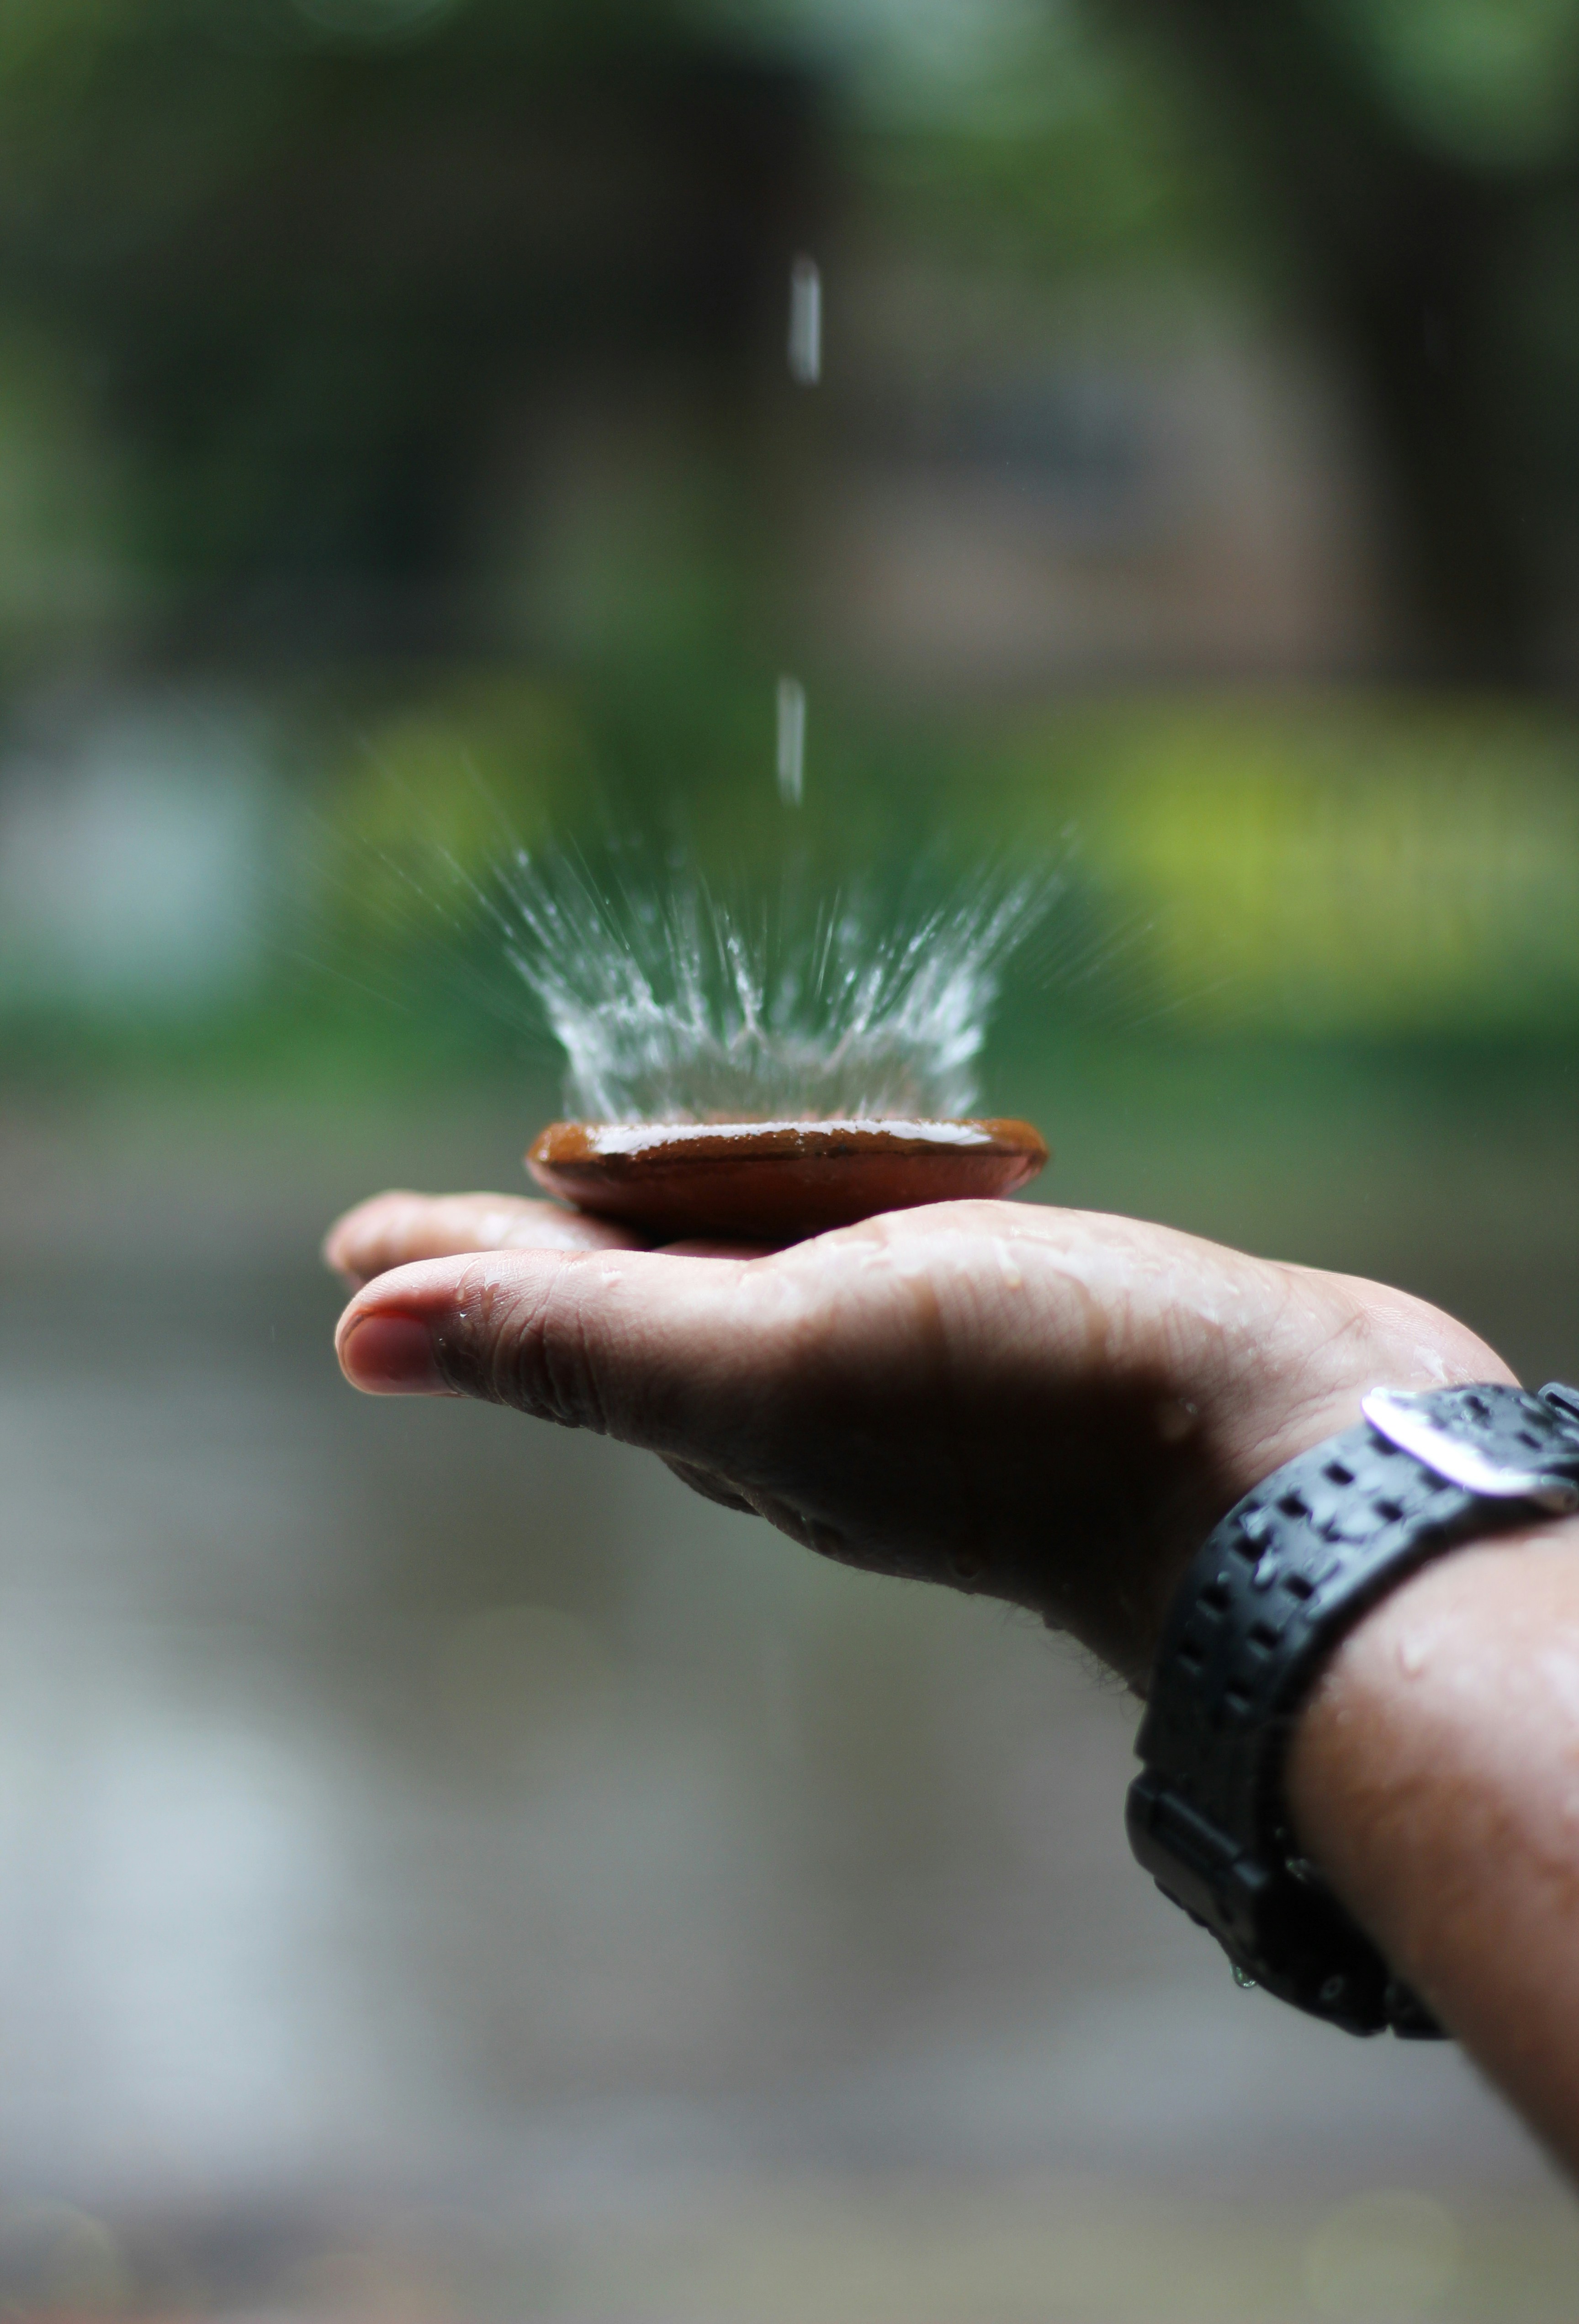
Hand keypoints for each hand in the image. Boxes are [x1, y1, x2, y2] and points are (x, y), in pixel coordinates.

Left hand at [324, 1192, 1512, 1686]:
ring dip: (679, 1224)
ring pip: (754, 1271)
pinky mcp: (1015, 1316)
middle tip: (478, 1200)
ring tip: (628, 1180)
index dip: (451, 1263)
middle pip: (635, 1294)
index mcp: (724, 1398)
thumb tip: (356, 1333)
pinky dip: (820, 1206)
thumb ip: (582, 1339)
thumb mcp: (775, 1355)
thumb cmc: (1031, 1404)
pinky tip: (839, 1195)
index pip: (548, 1312)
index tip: (359, 1236)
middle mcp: (802, 1388)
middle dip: (544, 1245)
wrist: (1284, 1461)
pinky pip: (873, 1249)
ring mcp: (911, 1359)